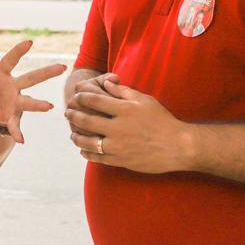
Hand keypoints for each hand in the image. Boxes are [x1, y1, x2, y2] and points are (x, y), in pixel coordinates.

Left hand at [0, 41, 66, 143]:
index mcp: (2, 74)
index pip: (10, 60)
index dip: (18, 50)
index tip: (30, 41)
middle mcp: (14, 87)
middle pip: (31, 78)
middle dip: (46, 72)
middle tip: (62, 67)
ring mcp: (16, 102)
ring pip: (30, 101)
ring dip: (39, 104)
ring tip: (51, 106)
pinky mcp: (13, 117)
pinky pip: (16, 125)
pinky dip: (17, 133)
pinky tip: (21, 141)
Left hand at [65, 79, 191, 173]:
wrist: (177, 146)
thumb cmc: (162, 120)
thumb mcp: (144, 100)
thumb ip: (123, 91)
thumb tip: (106, 83)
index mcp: (124, 110)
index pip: (94, 101)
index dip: (81, 97)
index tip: (76, 96)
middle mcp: (118, 128)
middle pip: (86, 120)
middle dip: (73, 114)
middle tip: (68, 112)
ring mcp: (118, 146)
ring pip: (87, 141)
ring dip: (76, 136)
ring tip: (72, 133)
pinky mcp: (120, 161)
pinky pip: (97, 157)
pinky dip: (87, 152)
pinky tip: (83, 149)